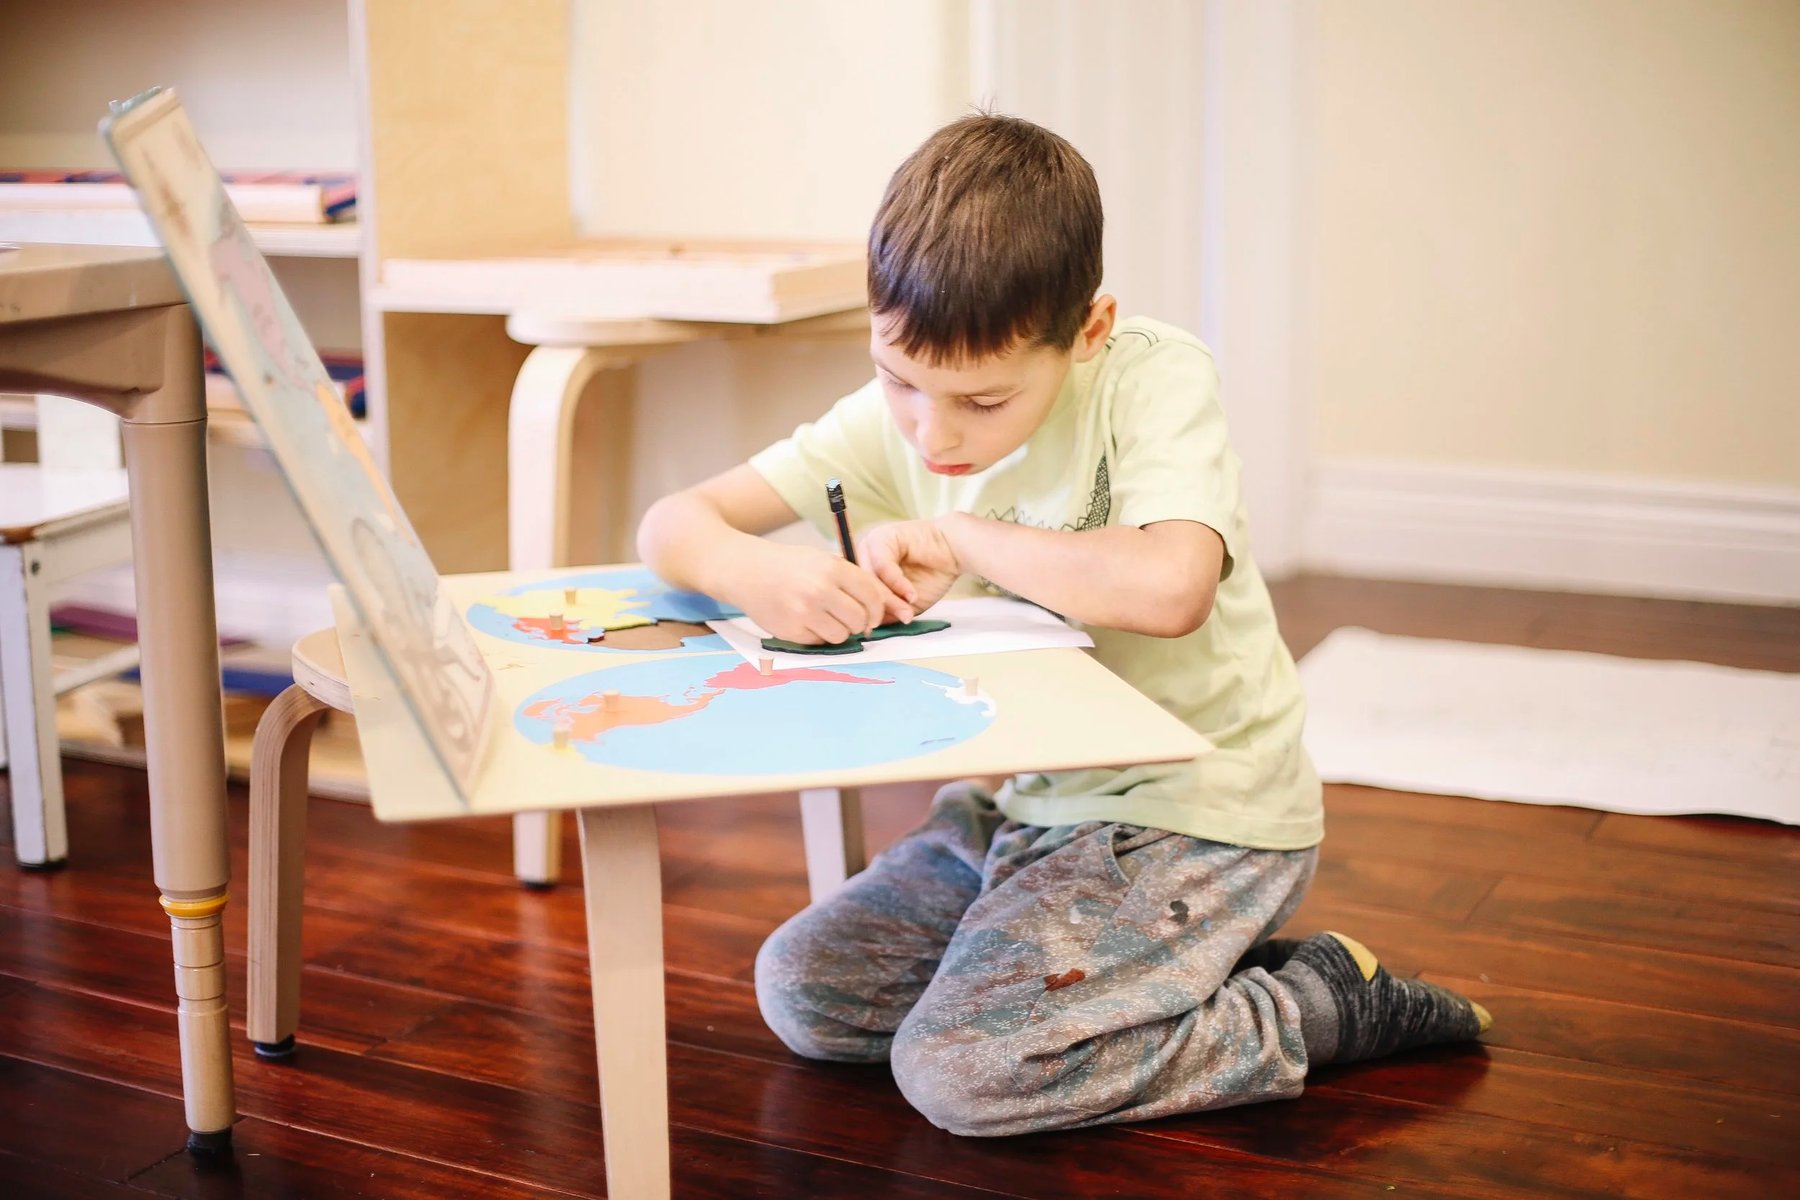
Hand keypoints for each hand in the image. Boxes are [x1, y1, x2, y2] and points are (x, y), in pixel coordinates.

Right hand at [735, 541, 906, 644]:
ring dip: (840, 631)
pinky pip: (819, 642)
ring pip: (842, 636)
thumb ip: (851, 579)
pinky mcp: (790, 631)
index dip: (879, 608)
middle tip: (853, 620)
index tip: (874, 614)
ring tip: (826, 619)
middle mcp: (819, 590)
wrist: (745, 571)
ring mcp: (804, 613)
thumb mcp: (822, 559)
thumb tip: (884, 605)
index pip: (872, 595)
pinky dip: (818, 636)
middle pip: (860, 619)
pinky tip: (807, 622)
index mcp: (832, 568)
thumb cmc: (788, 565)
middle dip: (861, 623)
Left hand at [858, 518, 961, 620]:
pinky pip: (883, 566)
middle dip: (877, 608)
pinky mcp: (884, 537)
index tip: (874, 628)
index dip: (862, 611)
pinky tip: (912, 595)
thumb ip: (886, 612)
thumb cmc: (931, 575)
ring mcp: (870, 544)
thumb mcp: (904, 602)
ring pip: (869, 579)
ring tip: (906, 611)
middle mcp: (862, 555)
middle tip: (895, 621)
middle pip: (858, 587)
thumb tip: (868, 629)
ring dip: (888, 598)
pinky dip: (897, 584)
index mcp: (861, 569)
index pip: (852, 594)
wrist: (954, 551)